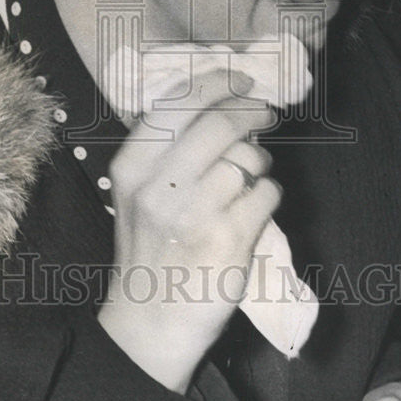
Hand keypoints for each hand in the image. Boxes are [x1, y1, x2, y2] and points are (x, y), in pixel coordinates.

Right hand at [98, 68, 279, 393]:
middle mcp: (159, 187)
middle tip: (265, 113)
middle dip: (251, 110)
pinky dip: (269, 194)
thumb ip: (169, 148)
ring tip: (251, 175)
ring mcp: (194, 215)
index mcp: (132, 166)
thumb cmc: (150, 246)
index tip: (241, 79)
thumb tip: (225, 101)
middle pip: (220, 122)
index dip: (217, 82)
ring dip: (260, 161)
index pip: (179, 102)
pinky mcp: (229, 241)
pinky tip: (254, 208)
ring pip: (249, 158)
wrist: (150, 322)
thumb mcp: (139, 191)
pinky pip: (267, 194)